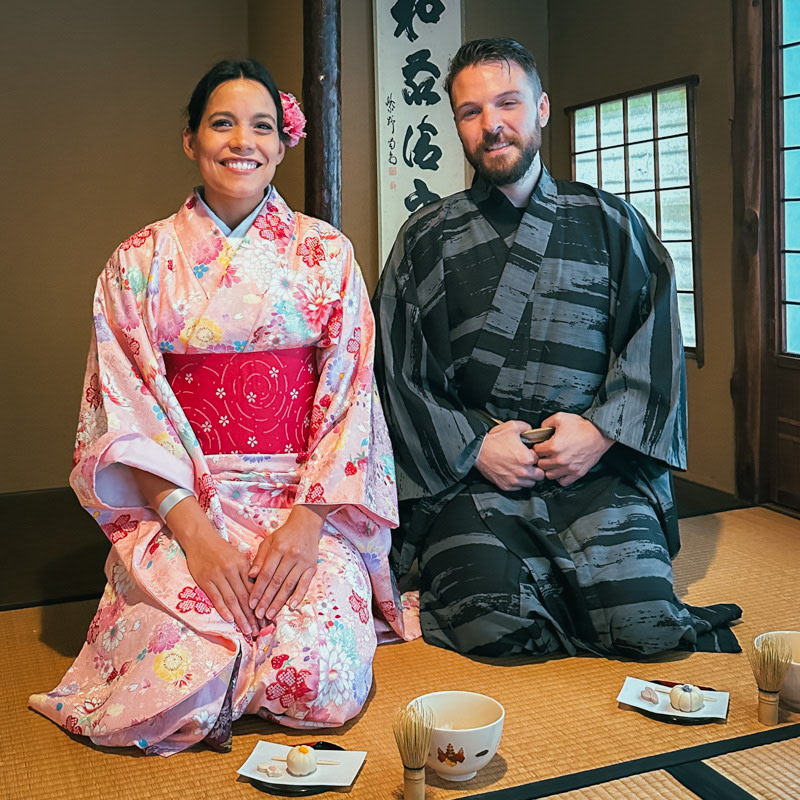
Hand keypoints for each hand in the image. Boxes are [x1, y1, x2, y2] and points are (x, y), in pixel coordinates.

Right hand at [129, 467, 259, 634]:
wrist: (200, 539)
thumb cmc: (221, 549)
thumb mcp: (238, 557)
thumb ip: (247, 572)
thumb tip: (258, 591)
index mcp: (242, 564)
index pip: (254, 589)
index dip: (260, 605)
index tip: (267, 618)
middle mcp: (232, 570)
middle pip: (245, 597)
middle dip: (253, 616)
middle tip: (259, 630)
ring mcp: (218, 575)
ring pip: (232, 599)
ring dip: (240, 617)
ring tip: (248, 630)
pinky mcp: (205, 580)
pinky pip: (216, 597)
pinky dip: (223, 609)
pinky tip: (230, 619)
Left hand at [248, 505, 327, 621]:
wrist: (307, 524)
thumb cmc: (284, 535)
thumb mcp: (268, 542)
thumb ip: (259, 559)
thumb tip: (251, 576)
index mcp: (278, 549)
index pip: (266, 573)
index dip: (258, 590)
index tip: (251, 604)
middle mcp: (291, 556)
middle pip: (277, 582)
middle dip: (266, 600)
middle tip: (258, 615)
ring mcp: (303, 562)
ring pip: (289, 585)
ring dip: (279, 601)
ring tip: (270, 614)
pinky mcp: (312, 566)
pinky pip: (305, 583)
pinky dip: (299, 595)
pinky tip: (291, 606)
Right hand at [476, 420, 544, 490]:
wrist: (478, 451)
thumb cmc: (493, 441)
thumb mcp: (512, 427)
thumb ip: (526, 427)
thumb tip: (530, 430)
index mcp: (527, 458)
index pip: (540, 460)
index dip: (536, 456)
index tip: (531, 454)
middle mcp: (522, 471)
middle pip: (540, 475)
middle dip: (536, 469)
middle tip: (530, 464)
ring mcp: (514, 480)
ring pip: (531, 484)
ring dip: (529, 477)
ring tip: (523, 470)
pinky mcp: (506, 485)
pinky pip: (519, 488)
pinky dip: (518, 482)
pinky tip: (514, 474)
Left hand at [534, 412, 613, 485]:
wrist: (600, 434)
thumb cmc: (583, 427)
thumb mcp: (560, 418)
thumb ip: (546, 423)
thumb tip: (540, 430)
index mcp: (554, 446)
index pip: (536, 451)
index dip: (537, 447)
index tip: (540, 446)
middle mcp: (560, 459)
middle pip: (541, 464)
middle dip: (542, 458)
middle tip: (545, 454)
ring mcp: (568, 468)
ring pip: (549, 475)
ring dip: (549, 469)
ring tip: (552, 462)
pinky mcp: (577, 473)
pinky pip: (562, 482)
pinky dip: (559, 477)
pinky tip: (560, 470)